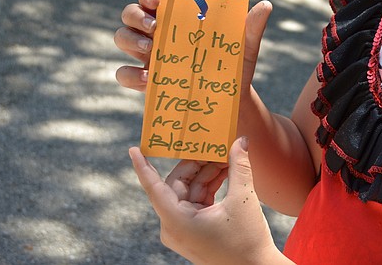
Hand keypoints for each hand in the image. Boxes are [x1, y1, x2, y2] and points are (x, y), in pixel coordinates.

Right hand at [114, 0, 272, 92]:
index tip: (157, 0)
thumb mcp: (245, 49)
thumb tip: (266, 5)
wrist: (229, 104)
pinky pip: (123, 73)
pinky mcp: (143, 80)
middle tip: (154, 27)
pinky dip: (131, 75)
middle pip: (130, 14)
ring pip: (121, 37)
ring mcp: (147, 56)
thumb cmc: (234, 69)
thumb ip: (251, 28)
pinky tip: (149, 79)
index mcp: (178, 19)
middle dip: (136, 16)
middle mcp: (157, 33)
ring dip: (130, 40)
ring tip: (150, 51)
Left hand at [129, 138, 291, 264]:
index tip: (134, 149)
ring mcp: (183, 229)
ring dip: (207, 173)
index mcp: (176, 220)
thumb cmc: (247, 240)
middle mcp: (173, 226)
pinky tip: (226, 172)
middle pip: (178, 184)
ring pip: (189, 191)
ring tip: (227, 156)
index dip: (143, 166)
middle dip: (197, 163)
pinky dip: (209, 186)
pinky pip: (196, 201)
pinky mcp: (193, 230)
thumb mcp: (243, 200)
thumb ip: (239, 167)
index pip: (153, 187)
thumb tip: (241, 140)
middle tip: (213, 144)